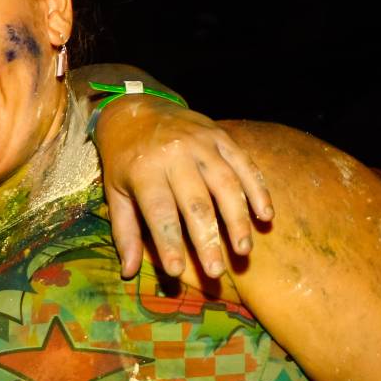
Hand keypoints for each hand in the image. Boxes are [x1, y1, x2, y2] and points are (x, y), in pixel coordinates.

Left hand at [96, 97, 272, 281]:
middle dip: (208, 240)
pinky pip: (245, 165)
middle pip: (197, 203)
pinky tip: (266, 216)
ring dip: (238, 220)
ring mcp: (202, 143)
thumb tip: (128, 272)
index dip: (169, 243)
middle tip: (217, 272)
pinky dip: (258, 190)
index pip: (160, 212)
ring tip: (243, 250)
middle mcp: (175, 155)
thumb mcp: (115, 193)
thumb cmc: (124, 160)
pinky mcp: (222, 136)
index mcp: (144, 169)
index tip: (177, 271)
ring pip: (226, 185)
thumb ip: (124, 232)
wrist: (137, 109)